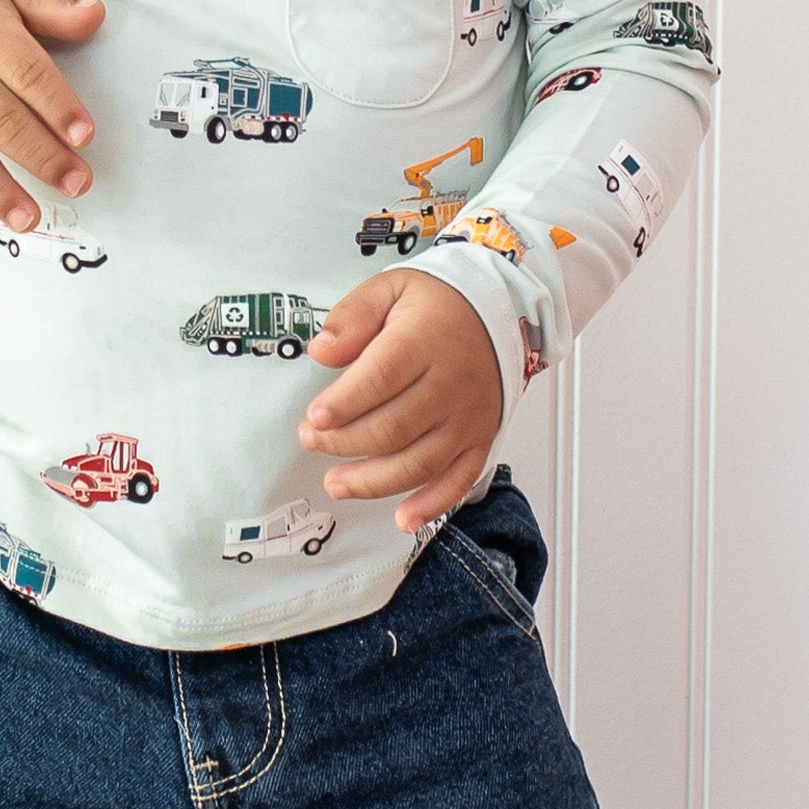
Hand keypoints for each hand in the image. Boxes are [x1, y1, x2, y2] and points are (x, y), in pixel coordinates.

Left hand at [299, 268, 503, 532]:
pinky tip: (402, 520)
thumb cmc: (436, 306)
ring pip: (420, 461)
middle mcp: (452, 384)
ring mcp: (468, 418)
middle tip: (310, 439)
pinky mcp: (480, 440)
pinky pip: (459, 480)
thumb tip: (322, 351)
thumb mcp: (390, 289)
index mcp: (426, 340)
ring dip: (374, 481)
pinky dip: (432, 504)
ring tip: (335, 483)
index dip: (346, 403)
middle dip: (346, 442)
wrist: (498, 314)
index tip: (315, 417)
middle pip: (395, 427)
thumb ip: (353, 316)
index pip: (383, 377)